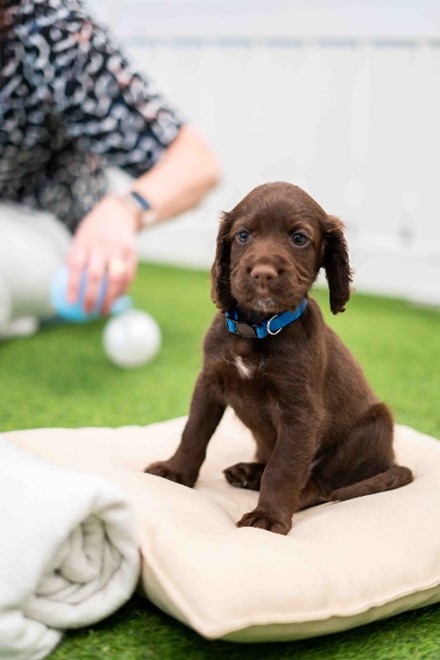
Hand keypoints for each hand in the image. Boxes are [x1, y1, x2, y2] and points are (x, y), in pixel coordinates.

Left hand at [66, 196, 137, 313]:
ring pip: (116, 279)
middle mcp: (101, 245)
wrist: (118, 212)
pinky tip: (117, 300)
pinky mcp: (132, 252)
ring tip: (105, 311)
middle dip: (92, 297)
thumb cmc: (93, 231)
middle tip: (88, 312)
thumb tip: (61, 286)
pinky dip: (123, 290)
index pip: (75, 267)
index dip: (72, 286)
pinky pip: (128, 276)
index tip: (71, 303)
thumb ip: (74, 259)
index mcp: (84, 242)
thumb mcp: (80, 238)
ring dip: (111, 298)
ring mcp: (118, 249)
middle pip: (96, 276)